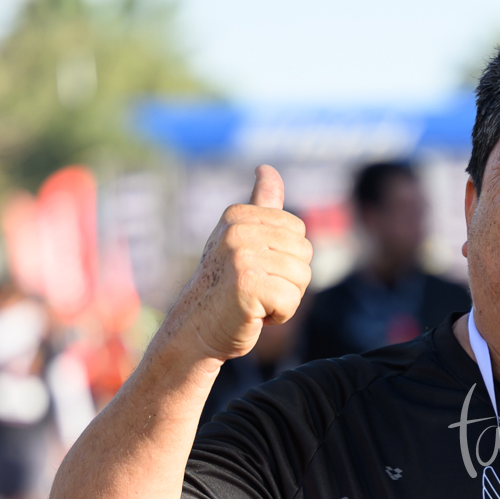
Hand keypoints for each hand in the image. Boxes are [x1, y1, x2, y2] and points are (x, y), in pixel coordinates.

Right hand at [163, 165, 310, 362]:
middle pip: (304, 253)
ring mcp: (241, 255)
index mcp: (238, 214)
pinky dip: (279, 316)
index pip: (298, 231)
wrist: (194, 330)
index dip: (285, 258)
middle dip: (288, 279)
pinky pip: (292, 300)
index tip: (254, 269)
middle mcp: (238, 230)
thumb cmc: (223, 287)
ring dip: (284, 298)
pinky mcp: (248, 284)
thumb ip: (261, 204)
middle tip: (255, 289)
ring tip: (253, 302)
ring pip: (302, 277)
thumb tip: (267, 168)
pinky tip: (253, 315)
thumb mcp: (241, 239)